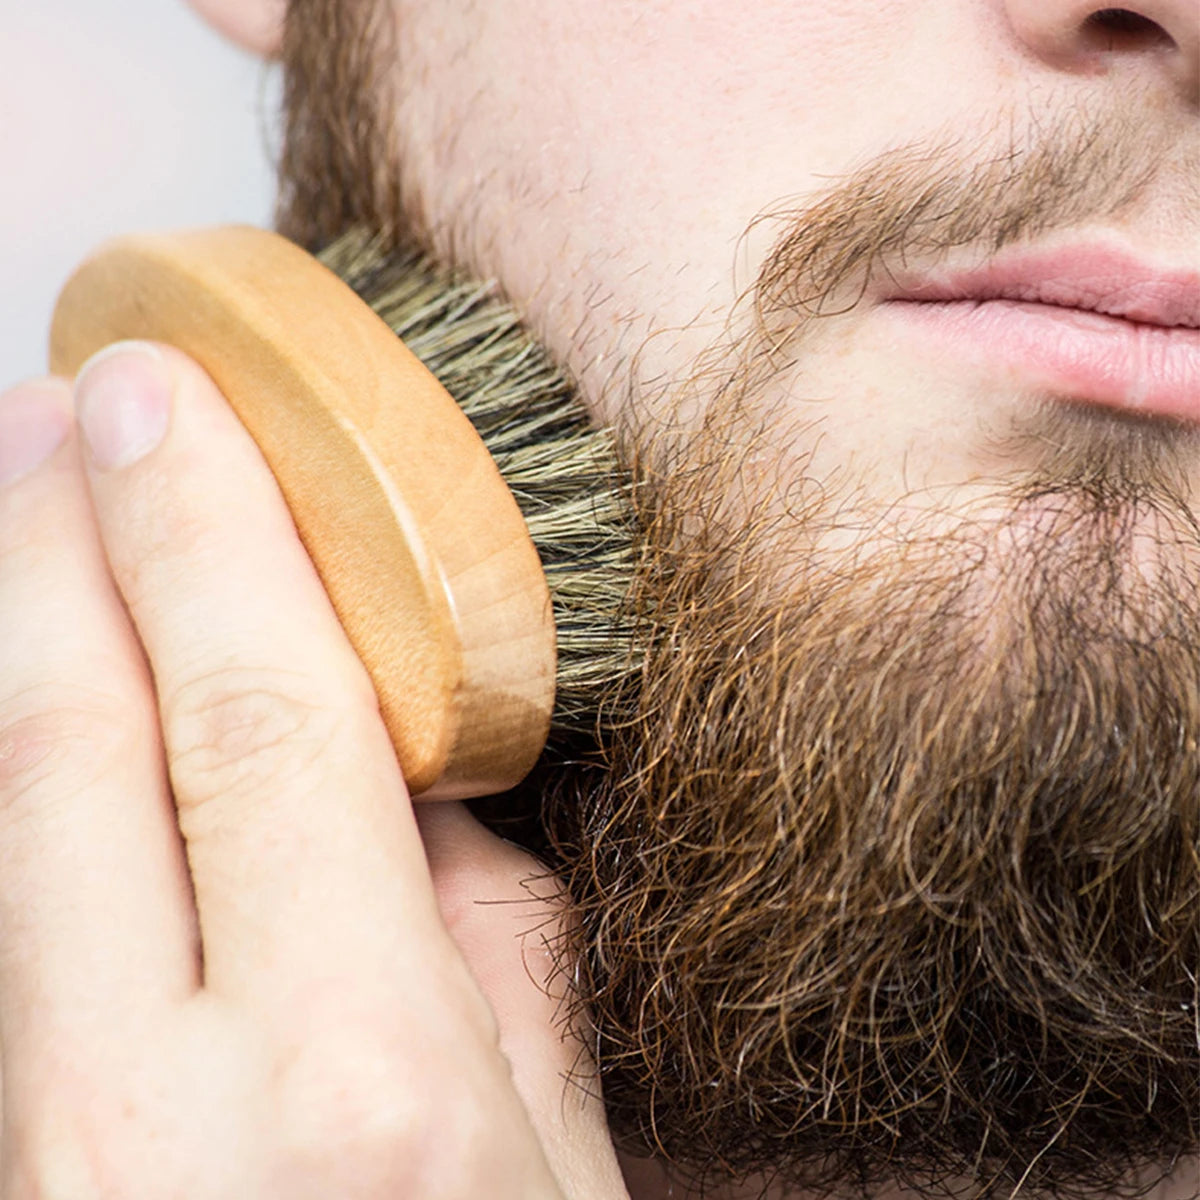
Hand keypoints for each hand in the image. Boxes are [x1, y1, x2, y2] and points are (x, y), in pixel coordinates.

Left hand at [0, 345, 627, 1197]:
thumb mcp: (567, 1172)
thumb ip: (498, 958)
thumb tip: (436, 787)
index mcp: (361, 1082)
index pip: (254, 720)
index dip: (205, 535)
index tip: (171, 398)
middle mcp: (168, 1109)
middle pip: (79, 747)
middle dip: (56, 545)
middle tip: (61, 401)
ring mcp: (49, 1153)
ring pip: (3, 829)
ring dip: (11, 643)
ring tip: (24, 503)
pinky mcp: (17, 1153)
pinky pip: (4, 929)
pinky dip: (19, 790)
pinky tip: (42, 710)